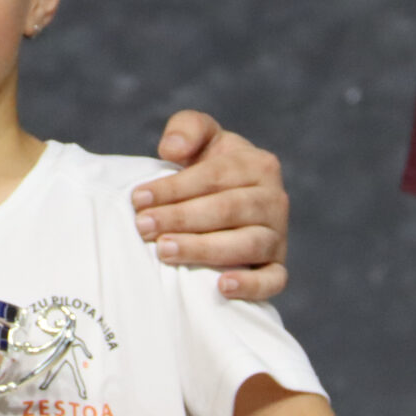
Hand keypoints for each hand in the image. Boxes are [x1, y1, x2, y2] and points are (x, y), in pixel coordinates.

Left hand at [136, 111, 289, 299]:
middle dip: (181, 218)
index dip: (174, 188)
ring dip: (203, 249)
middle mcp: (274, 200)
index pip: (214, 176)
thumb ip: (187, 128)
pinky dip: (250, 286)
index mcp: (258, 165)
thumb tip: (171, 149)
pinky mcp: (276, 268)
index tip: (137, 199)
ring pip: (247, 244)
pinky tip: (221, 287)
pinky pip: (273, 280)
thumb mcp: (199, 140)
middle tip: (143, 227)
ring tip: (164, 251)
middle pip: (227, 209)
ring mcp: (278, 236)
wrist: (226, 207)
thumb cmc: (207, 172)